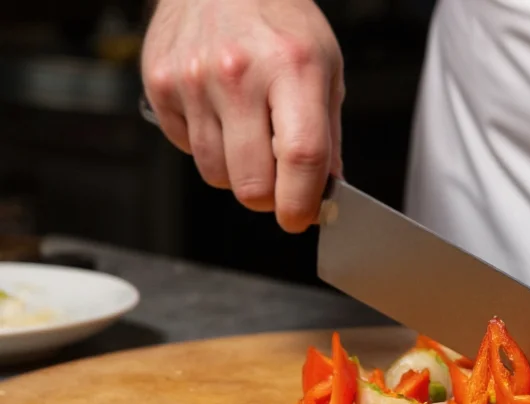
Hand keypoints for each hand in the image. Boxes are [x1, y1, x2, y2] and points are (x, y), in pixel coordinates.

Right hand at [141, 0, 343, 231]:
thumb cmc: (278, 18)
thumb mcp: (325, 67)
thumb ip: (327, 133)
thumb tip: (326, 189)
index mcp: (293, 67)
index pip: (301, 156)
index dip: (301, 202)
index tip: (300, 217)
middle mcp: (239, 73)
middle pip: (251, 182)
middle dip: (268, 196)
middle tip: (277, 181)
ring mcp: (193, 79)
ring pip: (215, 174)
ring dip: (236, 170)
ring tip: (247, 131)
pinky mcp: (159, 83)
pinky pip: (185, 148)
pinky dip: (206, 144)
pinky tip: (219, 111)